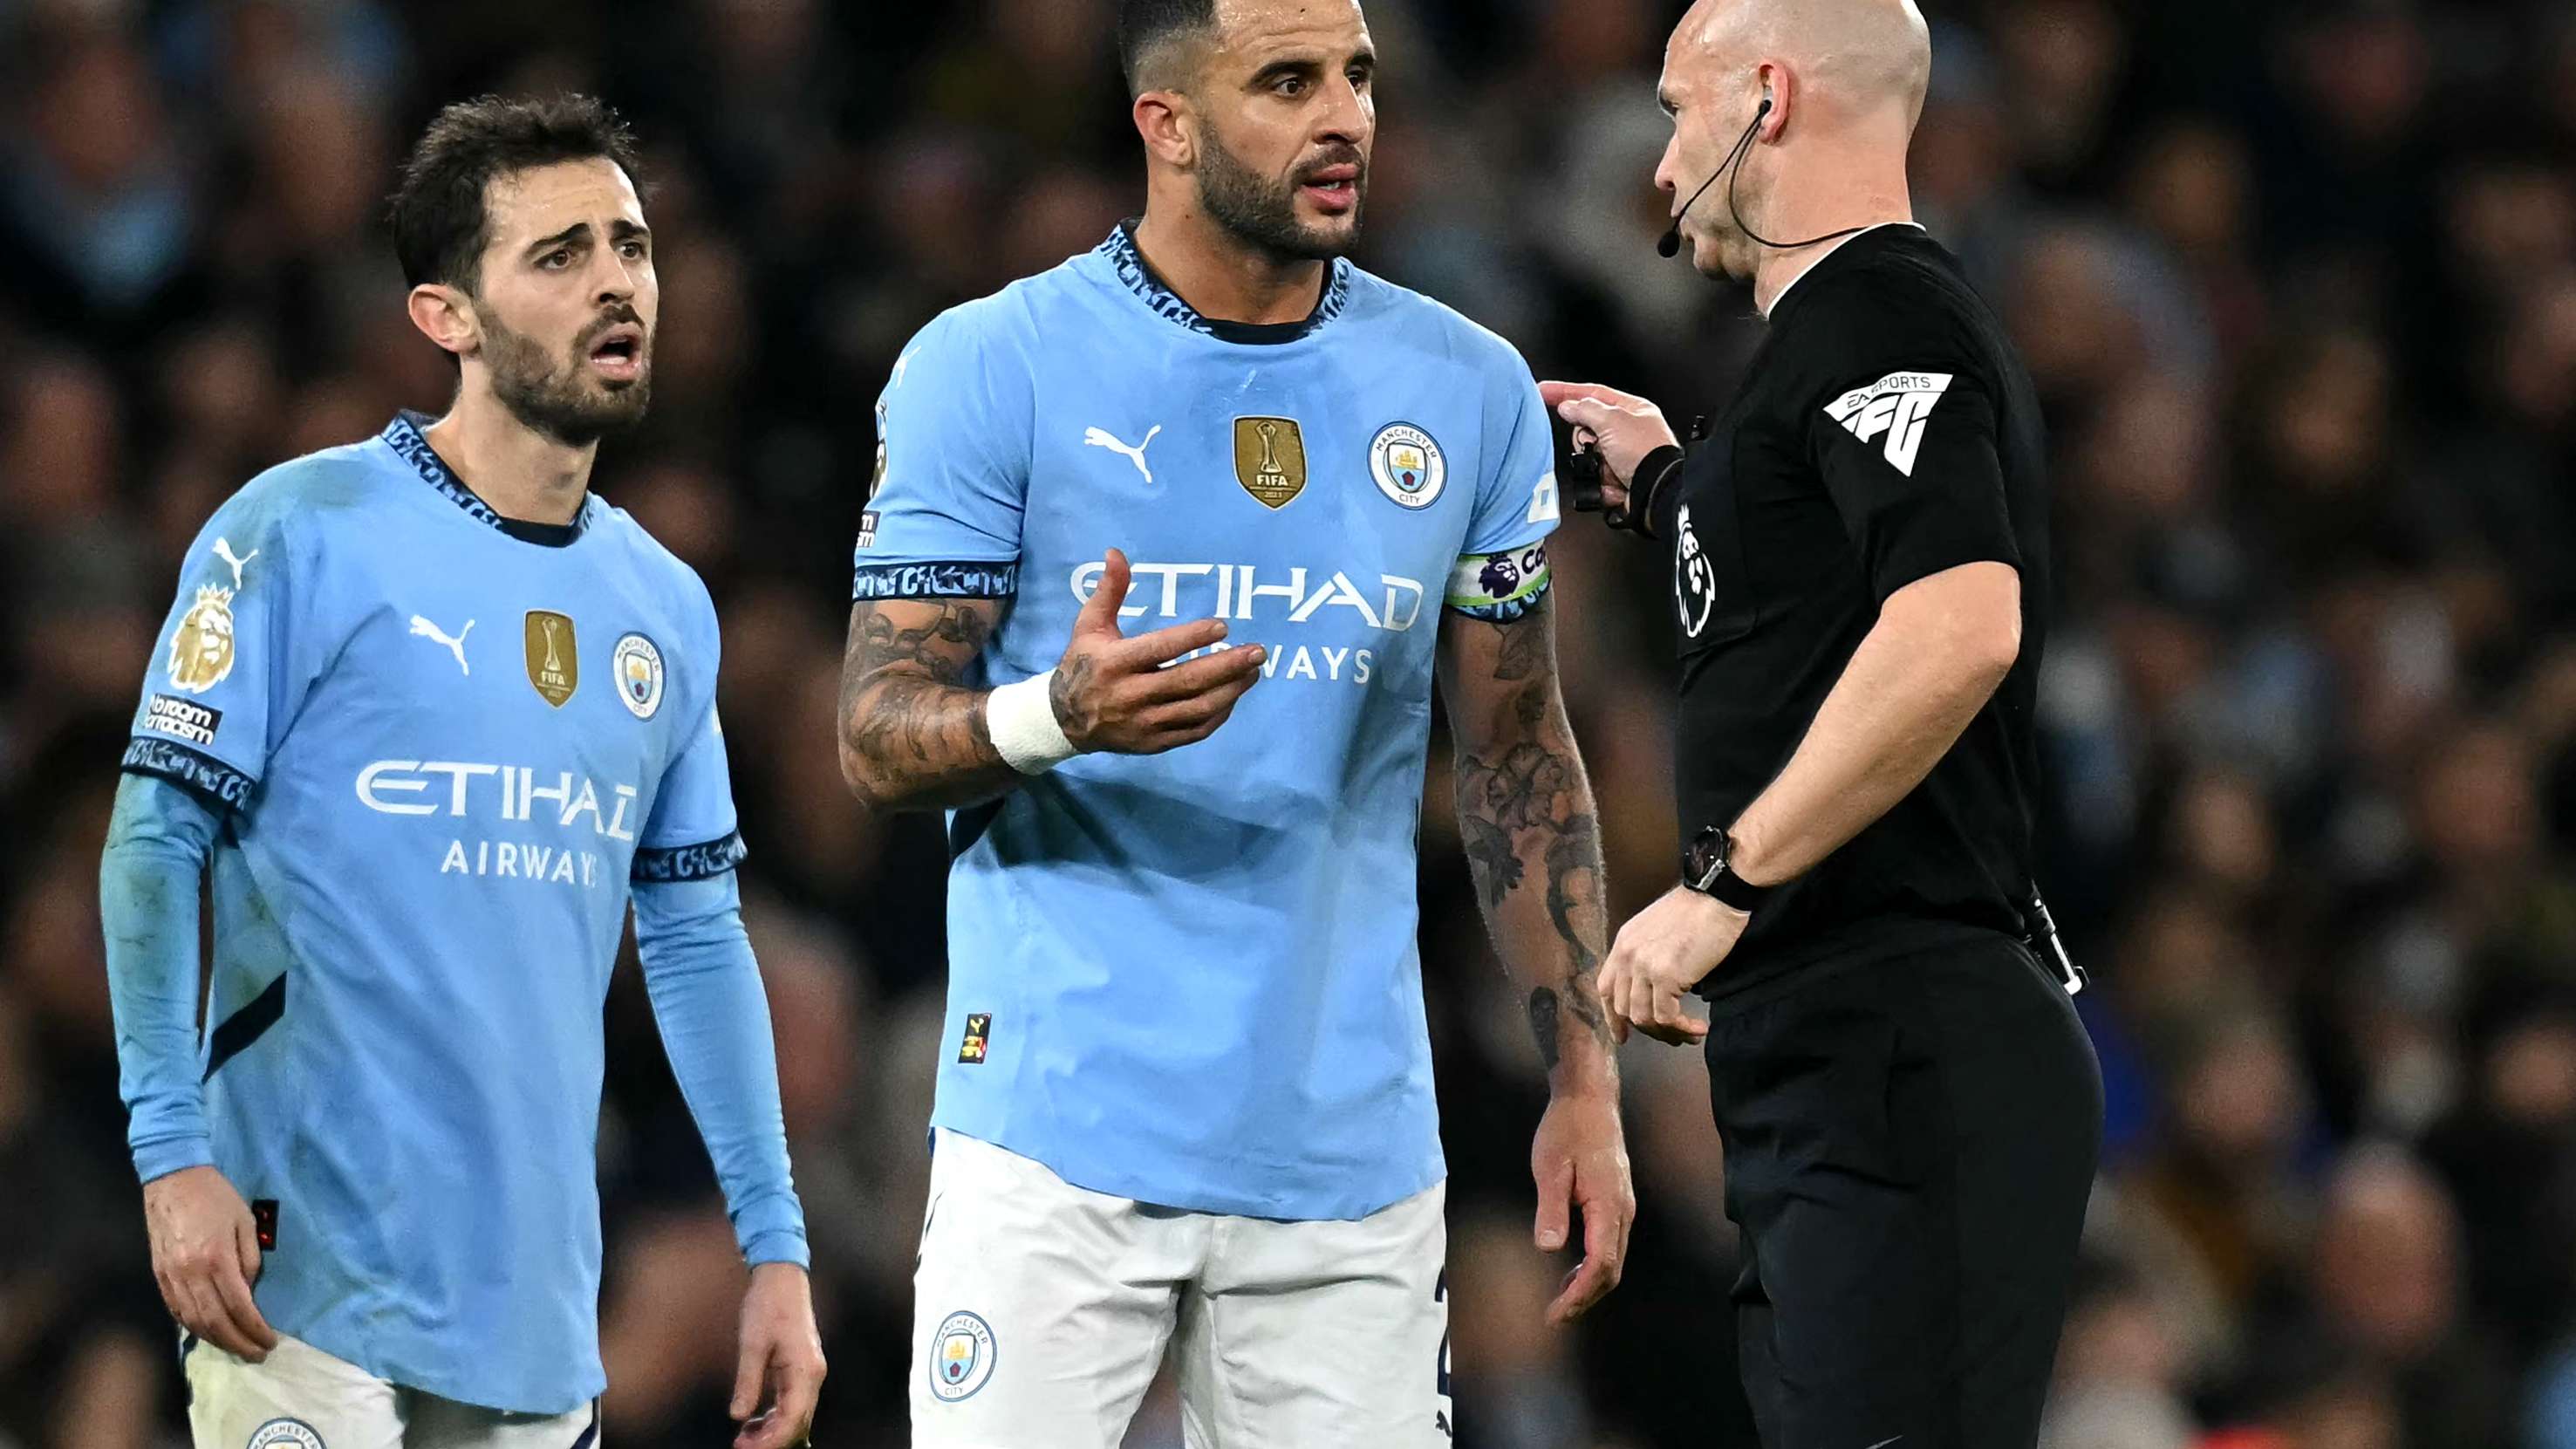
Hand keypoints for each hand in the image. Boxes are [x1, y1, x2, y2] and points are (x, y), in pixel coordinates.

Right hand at [143, 1165, 278, 1360]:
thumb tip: (249, 1292)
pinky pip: (175, 1311)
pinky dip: (193, 1327)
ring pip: (192, 1322)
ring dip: (216, 1341)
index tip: (270, 1342)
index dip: (255, 1329)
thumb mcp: (245, 1222)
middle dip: (238, 1343)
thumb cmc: (216, 1197)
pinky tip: (208, 1333)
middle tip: (257, 1354)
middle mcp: (190, 1273)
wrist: (172, 1179)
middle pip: (214, 1322)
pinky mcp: (158, 1276)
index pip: (239, 1307)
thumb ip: (249, 1260)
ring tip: (236, 1348)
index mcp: (216, 1258)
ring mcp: (170, 1277)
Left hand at [732, 1262, 825, 1448]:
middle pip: (798, 1422)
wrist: (782, 1277)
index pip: (792, 1419)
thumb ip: (747, 1382)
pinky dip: (775, 1416)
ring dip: (773, 1430)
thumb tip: (738, 1415)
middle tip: (739, 1446)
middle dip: (771, 1440)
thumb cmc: (768, 1305)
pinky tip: (754, 1419)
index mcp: (805, 1370)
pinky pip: (793, 1402)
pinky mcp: (802, 1369)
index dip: (770, 1441)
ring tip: (743, 1437)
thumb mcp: (751, 1343)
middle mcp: (813, 1375)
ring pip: (796, 1415)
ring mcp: (809, 1372)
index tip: (744, 1447)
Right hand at [1052, 548, 1266, 753]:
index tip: (1223, 627)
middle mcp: (1131, 696)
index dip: (1192, 639)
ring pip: (1197, 709)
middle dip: (1227, 666)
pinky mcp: (1154, 743)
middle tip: (1258, 652)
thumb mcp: (1089, 626)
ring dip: (1231, 690)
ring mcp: (1145, 723)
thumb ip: (1109, 590)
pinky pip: (1194, 731)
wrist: (1066, 721)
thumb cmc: (1083, 664)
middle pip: (1187, 681)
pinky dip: (1219, 714)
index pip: (1159, 650)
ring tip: (1253, 671)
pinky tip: (1234, 695)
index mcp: (1115, 663)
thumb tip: (1116, 553)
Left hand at [1530, 1087, 1633, 1325]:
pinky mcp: (1617, 1201)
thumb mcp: (1550, 1167)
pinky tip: (1572, 1269)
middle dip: (1585, 1298)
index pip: (1601, 1265)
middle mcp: (1623, 1211)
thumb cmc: (1567, 1128)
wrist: (1589, 1098)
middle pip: (1612, 1270)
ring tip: (1561, 1300)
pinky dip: (1593, 1266)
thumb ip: (1551, 1209)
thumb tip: (1549, 1249)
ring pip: (1613, 1259)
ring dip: (1589, 1285)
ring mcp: (1623, 1206)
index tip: (1556, 1314)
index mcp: (1608, 1206)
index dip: (1579, 1295)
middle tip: (1555, 1316)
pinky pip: (1611, 1244)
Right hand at [1538, 382, 1679, 514]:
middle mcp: (1628, 432)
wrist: (1657, 491)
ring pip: (1588, 455)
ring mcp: (1623, 457)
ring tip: (1610, 466)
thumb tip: (1568, 406)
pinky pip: (1595, 478)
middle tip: (1595, 443)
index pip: (1592, 394)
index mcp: (1631, 410)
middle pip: (1587, 428)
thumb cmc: (1647, 452)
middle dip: (1586, 439)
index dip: (1566, 392)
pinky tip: (1614, 481)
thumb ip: (1585, 409)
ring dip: (1594, 463)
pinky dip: (1601, 482)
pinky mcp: (1619, 480)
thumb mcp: (1612, 420)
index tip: (1544, 391)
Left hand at [1598, 887, 1745, 1044]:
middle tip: (1671, 1035)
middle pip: (1623, 1008)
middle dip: (1648, 1029)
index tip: (1623, 1036)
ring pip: (1643, 1018)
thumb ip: (1647, 955)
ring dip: (1667, 1032)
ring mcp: (1644, 967)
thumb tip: (1654, 988)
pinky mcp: (1666, 976)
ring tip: (1689, 1034)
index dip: (1613, 1017)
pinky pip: (1667, 1018)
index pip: (1606, 989)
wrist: (1717, 896)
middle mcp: (1628, 956)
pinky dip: (1683, 1028)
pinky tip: (1699, 1027)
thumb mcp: (1657, 930)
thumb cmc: (1697, 911)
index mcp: (1623, 943)